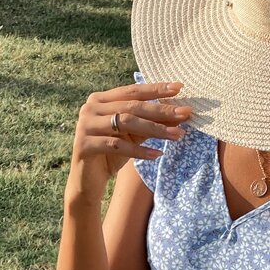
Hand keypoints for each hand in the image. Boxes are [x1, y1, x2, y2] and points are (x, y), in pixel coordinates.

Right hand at [65, 80, 192, 202]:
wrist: (88, 181)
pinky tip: (157, 154)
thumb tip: (179, 114)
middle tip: (184, 113)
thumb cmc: (112, 155)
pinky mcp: (85, 145)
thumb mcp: (134, 137)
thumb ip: (151, 123)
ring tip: (177, 134)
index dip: (155, 89)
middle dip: (161, 110)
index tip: (179, 87)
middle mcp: (91, 108)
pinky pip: (117, 146)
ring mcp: (86, 125)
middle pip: (131, 106)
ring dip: (155, 129)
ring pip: (125, 123)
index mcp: (100, 99)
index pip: (132, 91)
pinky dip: (139, 150)